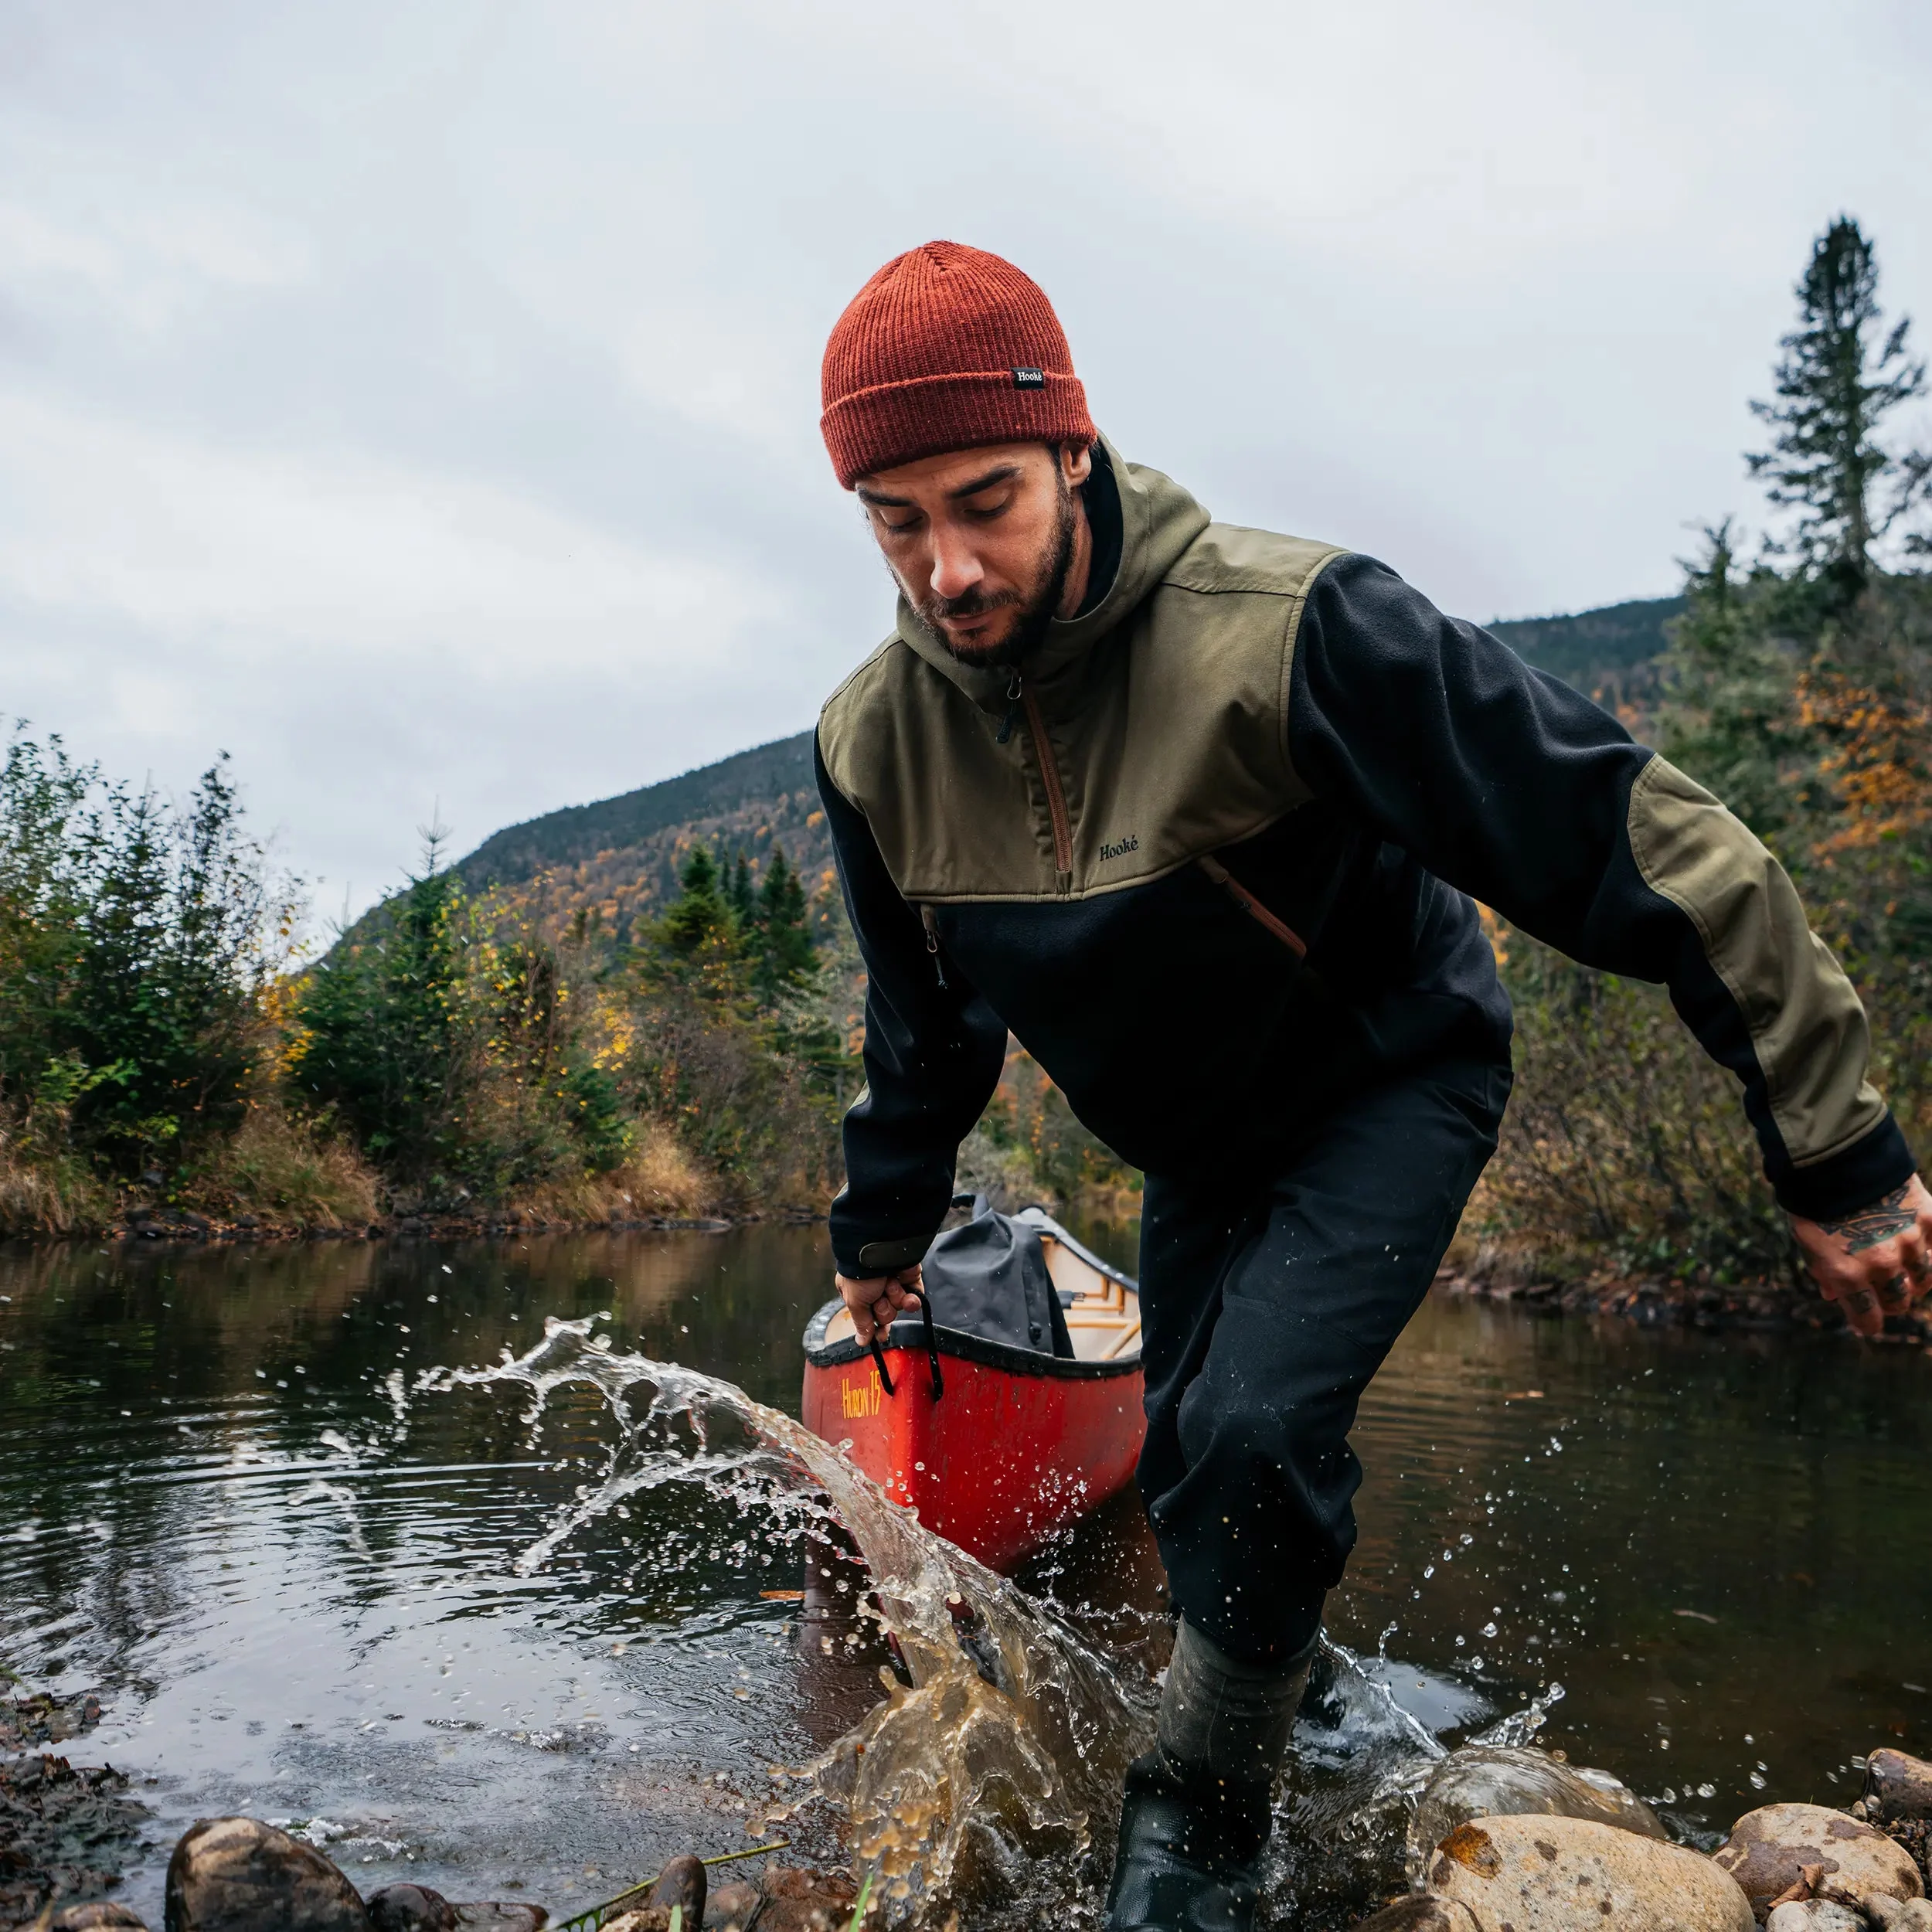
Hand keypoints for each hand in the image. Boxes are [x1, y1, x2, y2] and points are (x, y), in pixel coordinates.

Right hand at [836, 1264, 922, 1345]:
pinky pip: (914, 1298)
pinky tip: (909, 1295)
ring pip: (899, 1306)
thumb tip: (861, 1342)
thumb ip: (862, 1323)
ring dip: (895, 1298)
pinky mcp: (909, 1279)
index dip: (876, 1328)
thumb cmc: (862, 1274)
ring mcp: (894, 1284)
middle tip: (879, 1297)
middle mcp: (875, 1290)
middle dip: (884, 1309)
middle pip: (885, 1315)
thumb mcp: (855, 1302)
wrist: (882, 1250)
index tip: (881, 1335)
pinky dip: (912, 1298)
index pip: (868, 1318)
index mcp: (857, 1294)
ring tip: (890, 1285)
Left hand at [1789, 1174, 1931, 1337]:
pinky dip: (1931, 1248)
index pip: (1869, 1320)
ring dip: (1914, 1277)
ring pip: (1925, 1279)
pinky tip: (1922, 1244)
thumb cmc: (1813, 1197)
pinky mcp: (1929, 1218)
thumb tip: (1831, 1295)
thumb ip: (1823, 1270)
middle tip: (1883, 1288)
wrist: (1835, 1153)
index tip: (1868, 1321)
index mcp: (1847, 1275)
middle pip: (1899, 1302)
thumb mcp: (1806, 1239)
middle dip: (1890, 1298)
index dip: (1868, 1322)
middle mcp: (1882, 1265)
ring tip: (1902, 1266)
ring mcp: (1910, 1242)